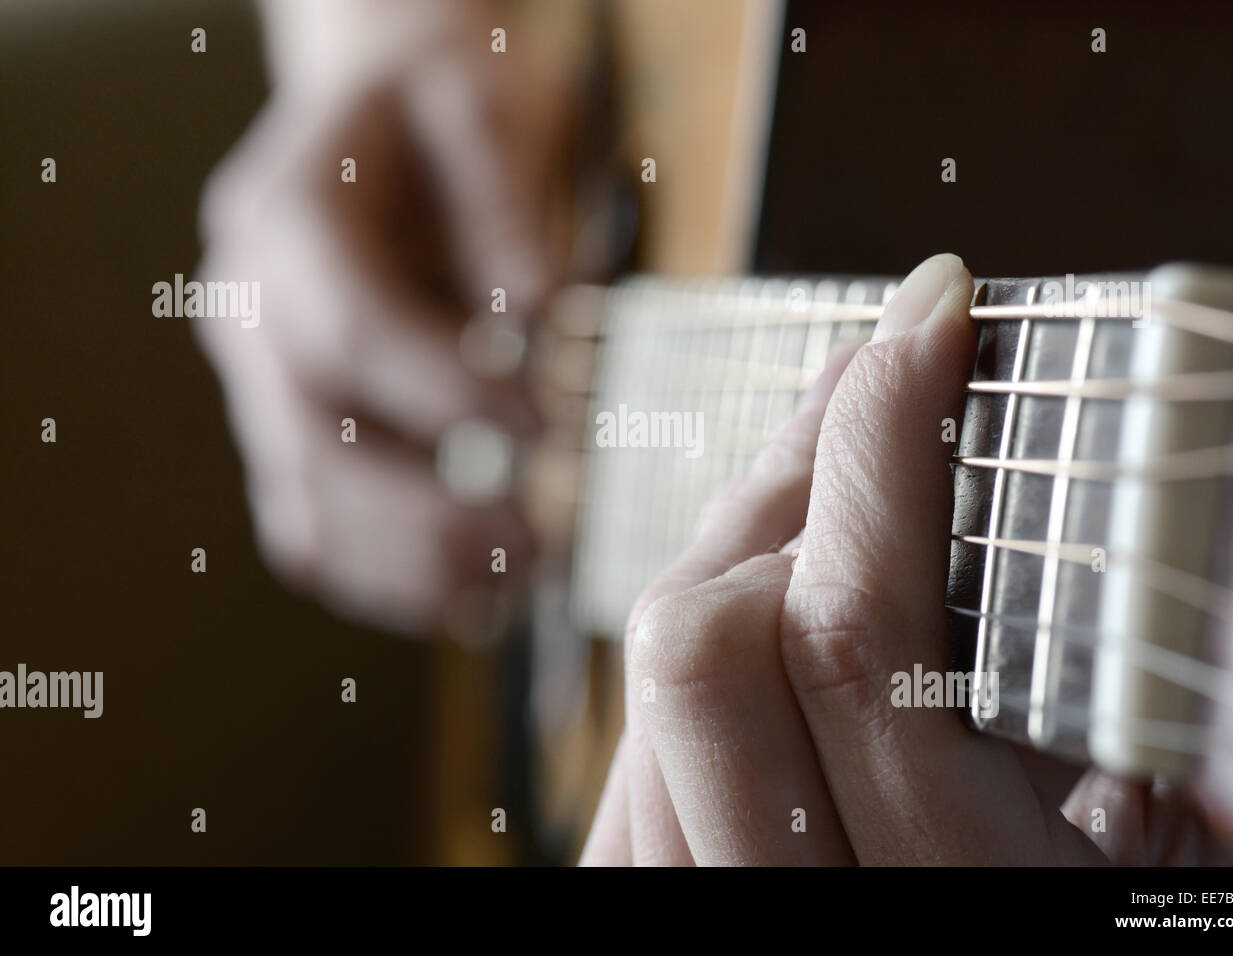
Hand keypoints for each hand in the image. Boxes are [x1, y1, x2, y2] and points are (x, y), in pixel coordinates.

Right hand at [193, 1, 567, 634]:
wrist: (383, 125)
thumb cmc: (437, 113)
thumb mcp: (480, 106)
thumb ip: (503, 205)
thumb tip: (538, 313)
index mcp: (279, 220)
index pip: (351, 331)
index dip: (448, 393)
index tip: (548, 427)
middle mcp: (248, 313)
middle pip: (314, 444)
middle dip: (431, 511)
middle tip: (541, 539)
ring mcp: (259, 385)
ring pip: (307, 511)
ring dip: (413, 566)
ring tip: (520, 578)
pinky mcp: (289, 437)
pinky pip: (320, 533)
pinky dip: (393, 579)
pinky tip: (478, 592)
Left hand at [582, 254, 1232, 864]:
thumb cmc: (1073, 924)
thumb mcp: (1141, 873)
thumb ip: (1132, 749)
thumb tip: (1162, 572)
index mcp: (942, 892)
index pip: (847, 626)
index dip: (881, 442)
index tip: (931, 318)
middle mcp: (770, 896)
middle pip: (702, 629)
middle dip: (801, 481)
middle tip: (889, 396)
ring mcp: (673, 884)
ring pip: (655, 652)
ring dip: (758, 529)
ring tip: (847, 475)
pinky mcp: (631, 872)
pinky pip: (641, 706)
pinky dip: (720, 608)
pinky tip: (789, 583)